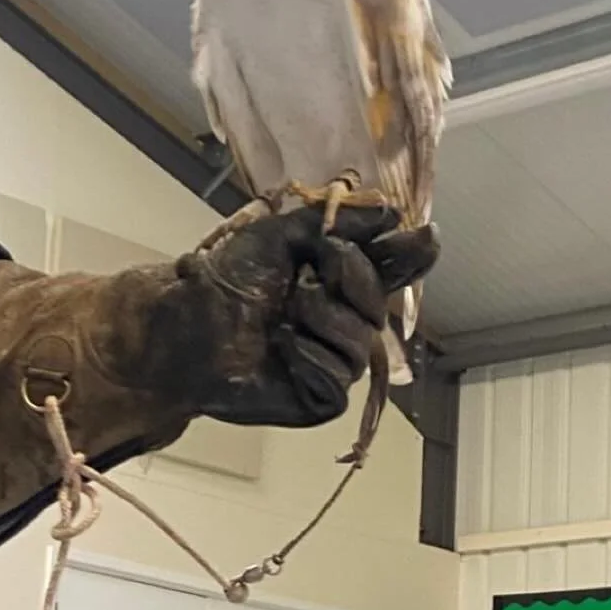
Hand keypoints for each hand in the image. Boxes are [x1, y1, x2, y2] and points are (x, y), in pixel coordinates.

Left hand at [194, 205, 437, 427]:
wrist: (185, 325)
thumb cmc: (226, 278)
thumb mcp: (278, 235)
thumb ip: (334, 223)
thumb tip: (390, 211)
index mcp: (337, 280)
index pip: (391, 269)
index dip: (409, 255)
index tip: (425, 238)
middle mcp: (343, 320)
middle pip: (381, 303)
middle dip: (352, 280)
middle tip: (314, 269)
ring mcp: (334, 361)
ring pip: (362, 342)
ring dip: (323, 318)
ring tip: (285, 314)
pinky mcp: (320, 397)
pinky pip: (339, 379)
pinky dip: (310, 356)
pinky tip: (282, 347)